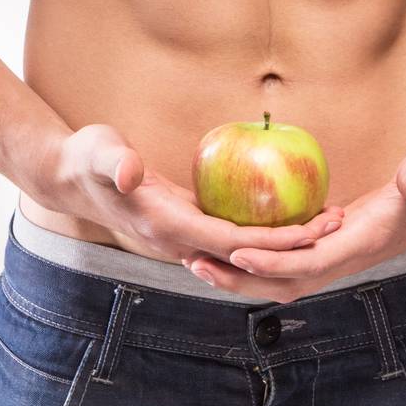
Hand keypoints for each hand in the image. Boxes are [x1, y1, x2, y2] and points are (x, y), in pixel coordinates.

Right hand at [38, 122, 344, 269]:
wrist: (68, 179)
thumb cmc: (87, 158)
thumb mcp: (98, 151)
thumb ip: (115, 162)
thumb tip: (130, 172)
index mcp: (166, 227)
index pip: (231, 242)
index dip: (272, 242)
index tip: (311, 232)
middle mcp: (178, 242)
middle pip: (246, 253)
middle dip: (292, 245)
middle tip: (337, 222)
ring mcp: (181, 239)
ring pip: (241, 250)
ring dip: (282, 242)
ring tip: (326, 220)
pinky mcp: (183, 227)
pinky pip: (229, 235)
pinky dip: (260, 231)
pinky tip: (287, 212)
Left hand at [180, 142, 405, 302]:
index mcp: (363, 244)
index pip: (311, 264)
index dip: (273, 263)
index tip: (236, 254)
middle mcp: (345, 259)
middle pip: (284, 283)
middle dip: (239, 280)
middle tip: (193, 261)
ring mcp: (335, 255)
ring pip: (279, 277)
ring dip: (238, 275)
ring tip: (194, 259)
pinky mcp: (329, 245)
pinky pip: (284, 259)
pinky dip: (253, 258)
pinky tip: (223, 241)